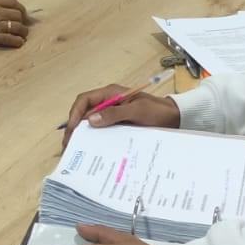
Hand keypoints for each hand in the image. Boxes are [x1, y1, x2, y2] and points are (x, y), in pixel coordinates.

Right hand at [0, 0, 28, 47]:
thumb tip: (1, 6)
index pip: (14, 2)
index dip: (21, 8)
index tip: (22, 12)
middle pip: (18, 15)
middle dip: (23, 20)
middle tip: (23, 24)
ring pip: (18, 27)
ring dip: (23, 31)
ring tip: (23, 34)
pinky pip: (11, 39)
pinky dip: (17, 41)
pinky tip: (19, 42)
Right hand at [62, 84, 179, 147]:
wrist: (175, 118)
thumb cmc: (157, 111)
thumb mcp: (137, 111)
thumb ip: (115, 114)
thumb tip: (91, 120)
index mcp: (110, 93)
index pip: (84, 100)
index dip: (75, 114)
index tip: (72, 130)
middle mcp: (108, 102)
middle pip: (85, 112)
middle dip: (75, 127)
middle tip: (69, 145)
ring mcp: (113, 114)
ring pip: (92, 123)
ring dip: (84, 135)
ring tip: (77, 150)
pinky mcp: (118, 125)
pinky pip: (102, 131)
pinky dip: (95, 139)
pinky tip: (93, 151)